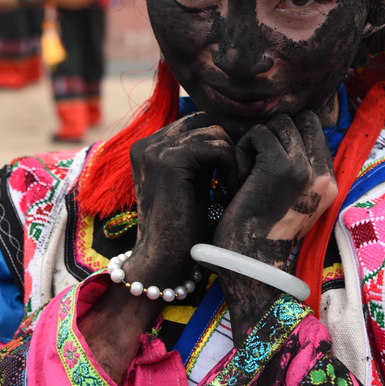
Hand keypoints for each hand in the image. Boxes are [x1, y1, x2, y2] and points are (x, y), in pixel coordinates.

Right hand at [78, 112, 237, 383]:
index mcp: (149, 146)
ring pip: (215, 132)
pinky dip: (232, 168)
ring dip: (233, 159)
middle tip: (237, 179)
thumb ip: (203, 155)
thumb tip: (235, 131)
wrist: (163, 264)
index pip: (197, 123)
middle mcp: (147, 143)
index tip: (232, 173)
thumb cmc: (184, 228)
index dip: (221, 144)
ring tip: (234, 188)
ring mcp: (155, 150)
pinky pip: (217, 146)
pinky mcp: (170, 161)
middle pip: (206, 121)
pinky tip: (230, 192)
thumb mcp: (194, 181)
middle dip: (228, 146)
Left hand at [212, 113, 336, 342]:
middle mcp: (323, 175)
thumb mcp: (291, 202)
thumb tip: (283, 132)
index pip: (315, 129)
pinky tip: (237, 175)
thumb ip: (297, 171)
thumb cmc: (260, 234)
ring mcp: (304, 170)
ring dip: (258, 140)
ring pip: (279, 123)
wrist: (250, 267)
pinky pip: (258, 133)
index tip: (267, 158)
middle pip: (302, 119)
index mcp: (330, 183)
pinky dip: (242, 148)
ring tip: (246, 169)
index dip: (288, 135)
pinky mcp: (279, 168)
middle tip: (257, 159)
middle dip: (276, 131)